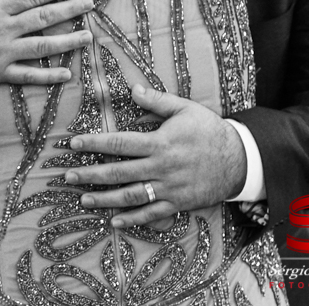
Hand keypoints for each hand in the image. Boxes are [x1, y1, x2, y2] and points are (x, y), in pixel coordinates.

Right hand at [0, 0, 94, 88]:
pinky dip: (47, 76)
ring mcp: (2, 54)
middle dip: (69, 11)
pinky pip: (27, 76)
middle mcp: (3, 30)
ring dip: (67, 42)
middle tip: (90, 4)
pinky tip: (66, 74)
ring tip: (87, 36)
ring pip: (41, 47)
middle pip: (43, 19)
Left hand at [64, 84, 246, 227]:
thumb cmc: (210, 130)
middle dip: (90, 175)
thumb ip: (157, 100)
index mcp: (159, 143)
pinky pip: (152, 213)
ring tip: (83, 199)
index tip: (74, 144)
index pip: (119, 144)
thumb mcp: (185, 109)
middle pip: (119, 172)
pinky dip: (133, 218)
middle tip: (67, 176)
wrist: (241, 159)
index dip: (94, 144)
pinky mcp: (179, 203)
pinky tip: (114, 220)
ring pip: (131, 196)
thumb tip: (133, 88)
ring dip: (105, 199)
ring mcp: (169, 188)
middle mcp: (161, 167)